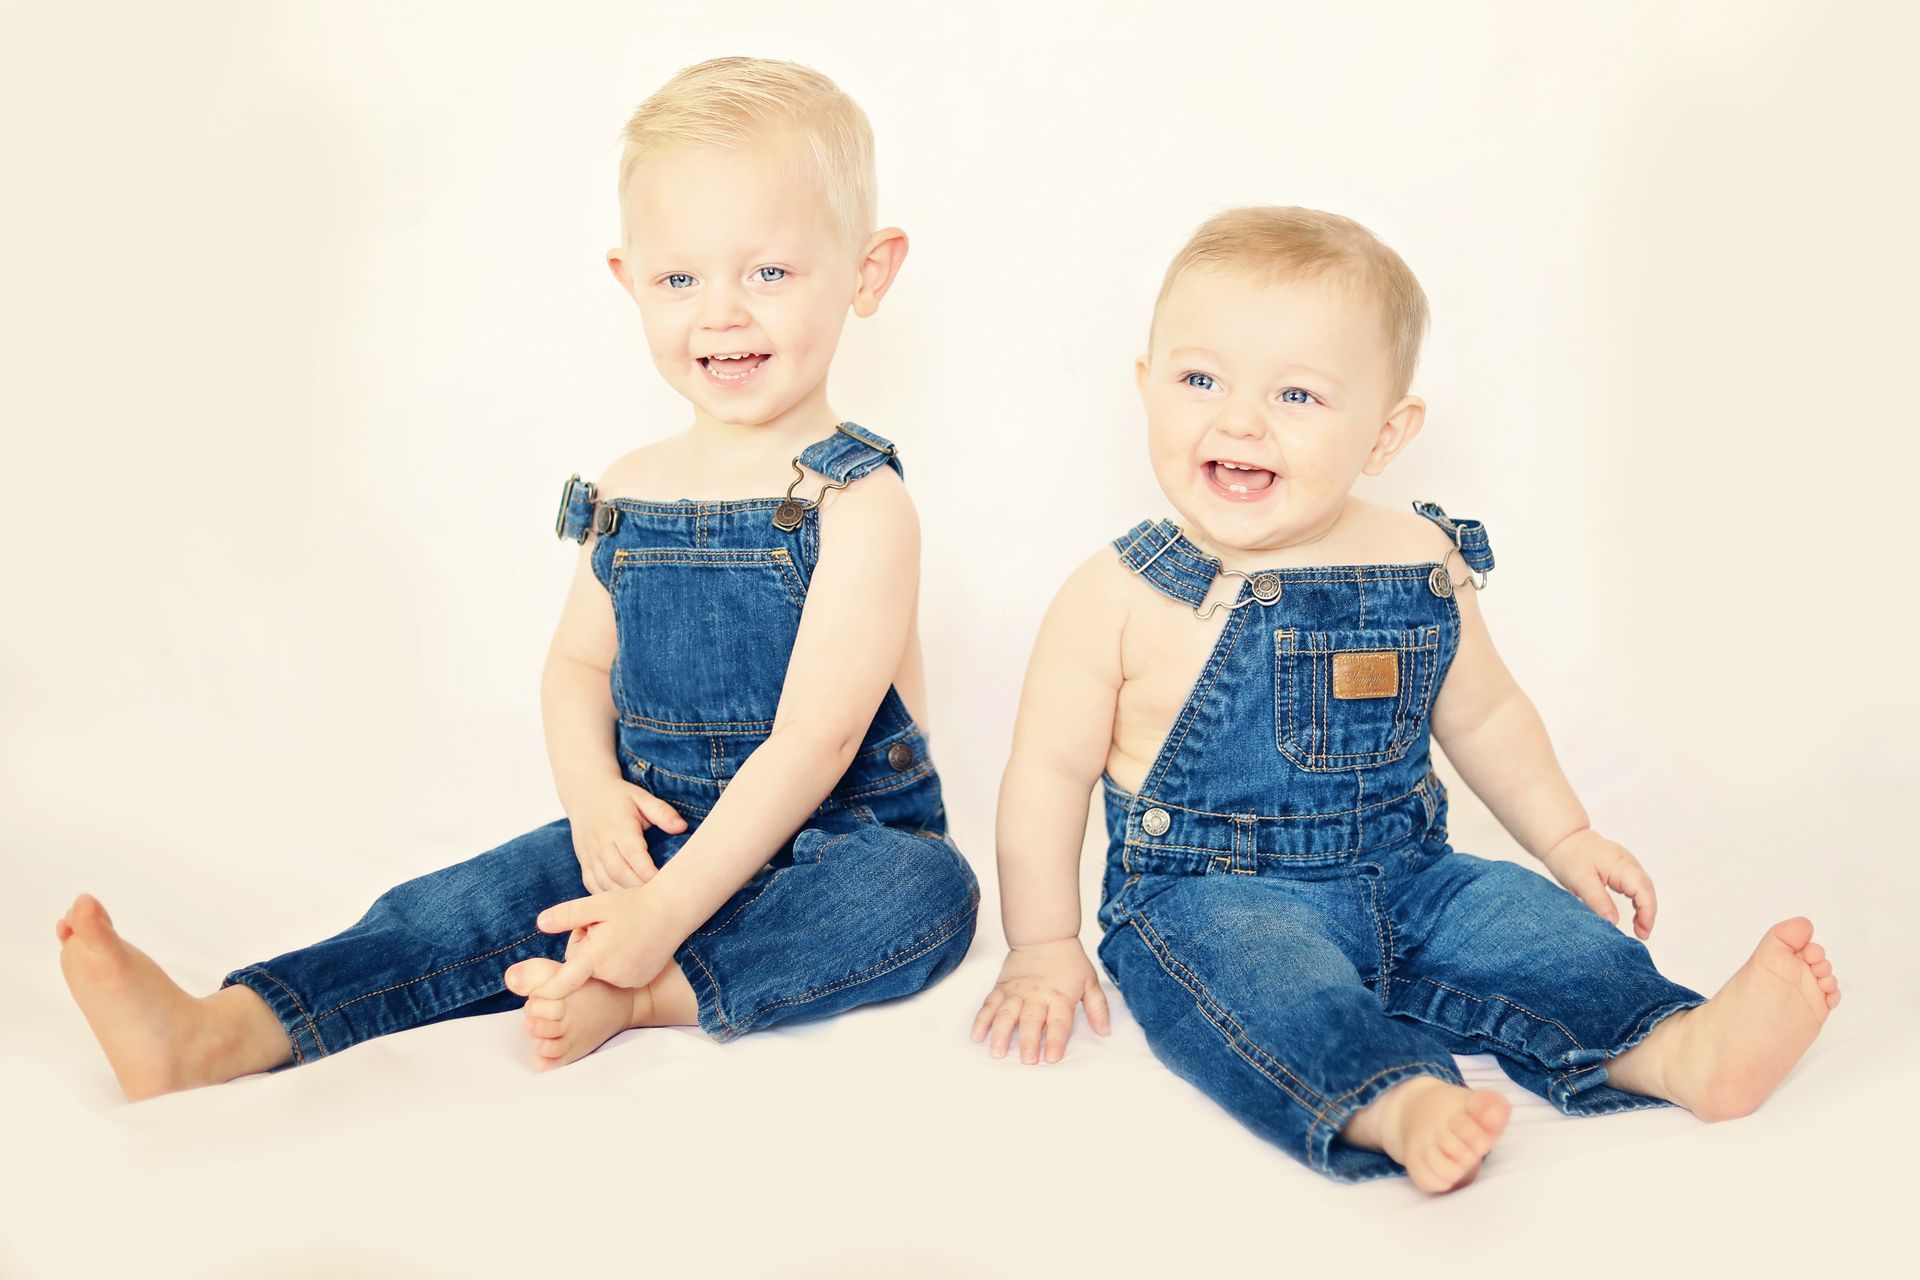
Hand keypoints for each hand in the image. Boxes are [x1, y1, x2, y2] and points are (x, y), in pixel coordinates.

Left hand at [528, 882, 687, 998]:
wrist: (673, 910)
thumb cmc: (634, 904)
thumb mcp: (598, 903)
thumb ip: (567, 914)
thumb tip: (540, 924)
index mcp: (596, 956)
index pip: (564, 981)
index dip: (546, 991)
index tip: (532, 1000)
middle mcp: (611, 973)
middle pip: (582, 969)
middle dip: (585, 952)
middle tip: (602, 928)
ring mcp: (627, 980)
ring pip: (600, 972)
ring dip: (602, 958)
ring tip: (621, 935)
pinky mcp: (639, 981)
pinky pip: (617, 976)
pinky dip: (618, 964)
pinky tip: (632, 945)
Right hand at [565, 780, 686, 894]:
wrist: (585, 793)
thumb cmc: (619, 797)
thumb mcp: (642, 798)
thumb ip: (662, 812)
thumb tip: (682, 828)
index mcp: (619, 826)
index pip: (634, 854)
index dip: (649, 872)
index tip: (665, 883)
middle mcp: (602, 842)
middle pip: (618, 872)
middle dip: (638, 888)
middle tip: (658, 899)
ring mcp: (589, 854)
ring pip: (604, 882)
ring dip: (623, 896)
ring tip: (643, 904)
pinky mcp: (584, 862)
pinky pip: (591, 884)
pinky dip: (606, 896)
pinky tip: (622, 902)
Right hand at [970, 938, 1111, 1063]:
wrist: (1044, 935)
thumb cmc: (1068, 960)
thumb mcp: (1090, 981)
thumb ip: (1098, 1008)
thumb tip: (1104, 1031)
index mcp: (1060, 996)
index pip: (1059, 1022)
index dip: (1056, 1040)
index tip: (1052, 1058)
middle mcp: (1036, 996)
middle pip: (1031, 1020)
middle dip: (1028, 1041)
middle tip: (1027, 1060)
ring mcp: (1016, 992)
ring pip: (1006, 1014)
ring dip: (1000, 1034)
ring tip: (997, 1052)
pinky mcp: (1001, 988)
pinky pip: (989, 1005)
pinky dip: (981, 1020)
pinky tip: (977, 1036)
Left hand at [1540, 828, 1657, 938]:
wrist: (1562, 838)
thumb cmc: (1569, 857)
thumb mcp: (1581, 882)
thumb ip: (1598, 901)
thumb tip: (1614, 922)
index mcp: (1621, 864)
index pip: (1643, 890)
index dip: (1647, 913)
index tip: (1643, 932)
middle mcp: (1628, 863)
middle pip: (1647, 890)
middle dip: (1648, 913)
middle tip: (1642, 935)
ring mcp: (1626, 864)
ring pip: (1644, 888)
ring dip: (1645, 908)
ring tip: (1639, 929)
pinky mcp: (1621, 868)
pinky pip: (1636, 886)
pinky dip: (1638, 901)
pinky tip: (1634, 914)